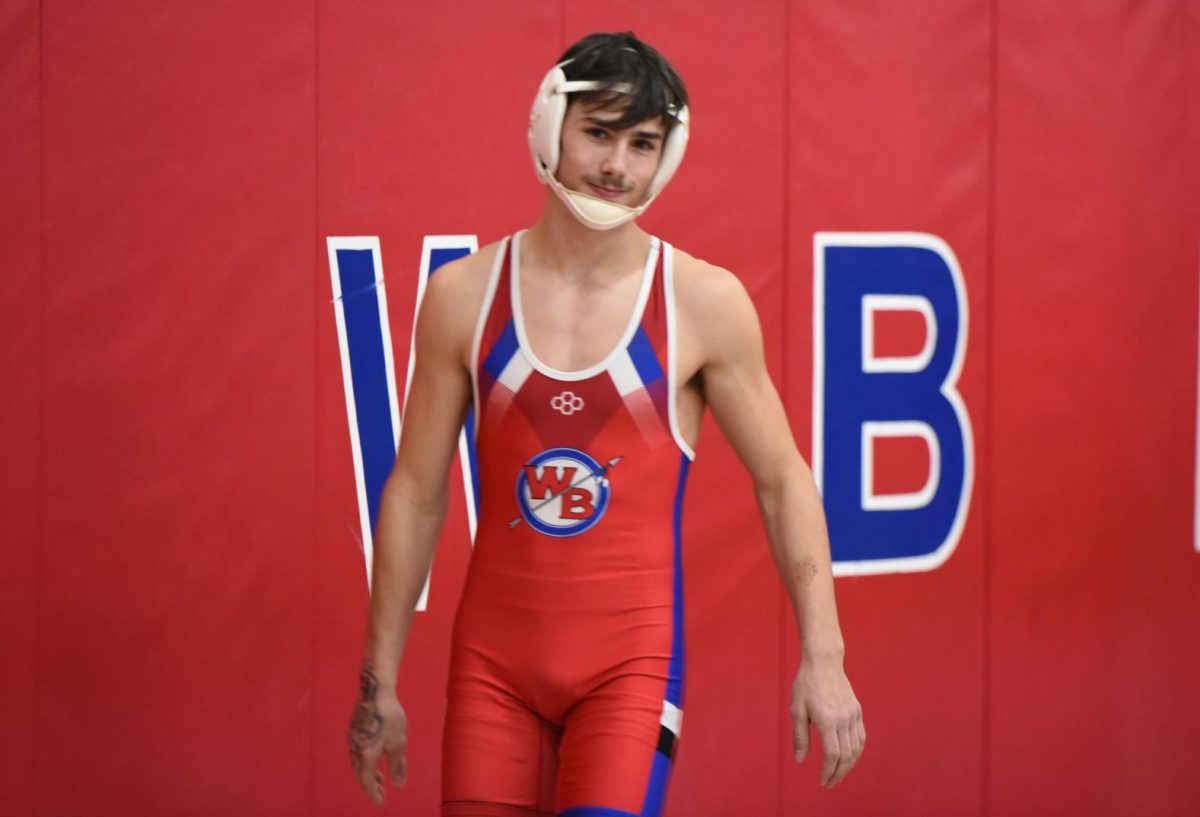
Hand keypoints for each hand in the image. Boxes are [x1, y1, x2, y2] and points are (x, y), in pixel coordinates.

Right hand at [348, 660, 408, 804]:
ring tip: (379, 779)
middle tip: (381, 793)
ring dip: (367, 774)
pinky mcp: (353, 731)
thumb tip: (398, 785)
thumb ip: (397, 766)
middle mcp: (355, 750)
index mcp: (367, 755)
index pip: (367, 781)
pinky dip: (364, 762)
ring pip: (357, 764)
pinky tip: (374, 759)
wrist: (376, 692)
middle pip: (360, 774)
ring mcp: (352, 740)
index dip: (373, 793)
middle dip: (370, 785)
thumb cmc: (391, 717)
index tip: (380, 802)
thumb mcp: (399, 743)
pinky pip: (356, 753)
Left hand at [791, 658, 864, 786]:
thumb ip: (800, 736)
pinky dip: (856, 752)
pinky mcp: (857, 711)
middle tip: (829, 784)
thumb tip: (800, 761)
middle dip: (839, 773)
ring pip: (856, 749)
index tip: (822, 781)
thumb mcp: (796, 710)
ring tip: (838, 775)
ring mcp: (853, 715)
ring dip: (849, 766)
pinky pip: (861, 737)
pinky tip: (848, 758)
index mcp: (827, 720)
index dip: (828, 771)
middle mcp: (843, 720)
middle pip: (847, 756)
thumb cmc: (805, 685)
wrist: (824, 663)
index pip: (833, 754)